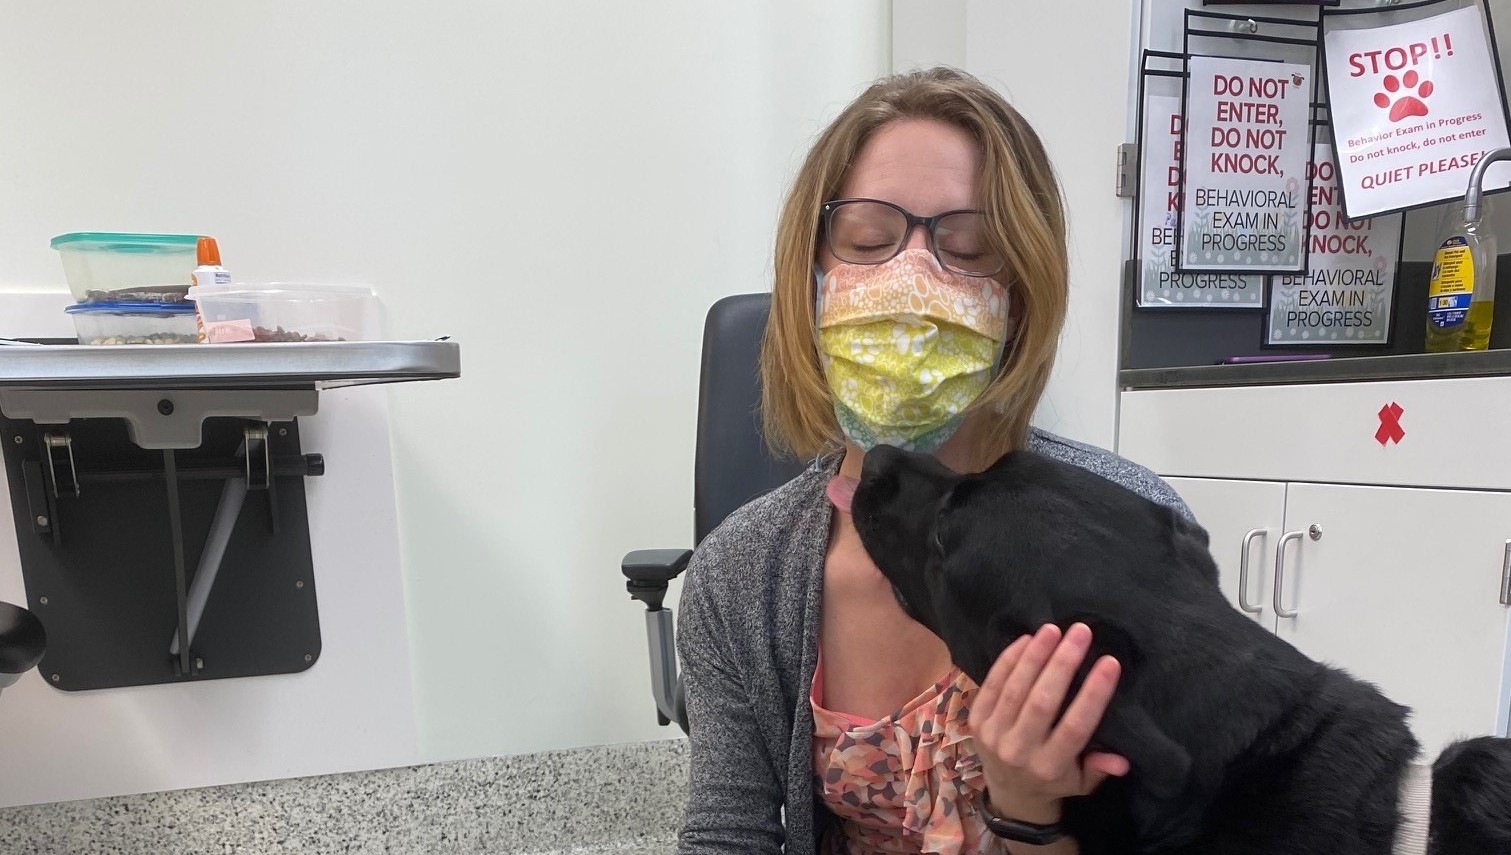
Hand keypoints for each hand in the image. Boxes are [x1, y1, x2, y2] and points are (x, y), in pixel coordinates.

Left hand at [969, 622, 1129, 823]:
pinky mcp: (976, 721)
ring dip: (1035, 655)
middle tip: (1081, 631)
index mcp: (1049, 768)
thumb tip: (1122, 761)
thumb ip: (1099, 769)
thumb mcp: (1082, 783)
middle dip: (1062, 663)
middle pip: (1042, 701)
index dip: (1093, 693)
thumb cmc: (1054, 780)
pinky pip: (991, 684)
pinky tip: (1026, 639)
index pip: (1075, 727)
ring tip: (1053, 629)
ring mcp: (993, 735)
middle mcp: (1018, 752)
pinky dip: (1008, 659)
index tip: (1110, 661)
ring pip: (1015, 688)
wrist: (1008, 793)